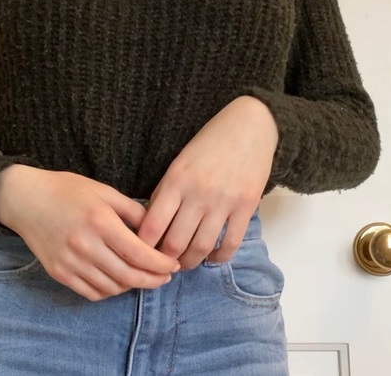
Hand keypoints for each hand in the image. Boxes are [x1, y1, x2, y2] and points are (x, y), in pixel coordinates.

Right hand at [0, 165, 180, 300]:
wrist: (25, 199)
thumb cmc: (66, 189)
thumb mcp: (103, 191)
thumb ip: (131, 211)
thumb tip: (154, 229)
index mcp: (100, 222)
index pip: (139, 254)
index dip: (160, 264)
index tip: (173, 265)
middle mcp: (85, 245)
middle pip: (128, 276)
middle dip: (152, 280)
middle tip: (165, 278)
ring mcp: (70, 263)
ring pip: (111, 288)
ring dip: (132, 287)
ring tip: (143, 278)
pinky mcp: (59, 273)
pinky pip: (91, 292)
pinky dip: (109, 291)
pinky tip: (118, 281)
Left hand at [136, 96, 278, 269]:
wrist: (249, 126)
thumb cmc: (209, 142)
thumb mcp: (180, 161)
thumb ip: (166, 190)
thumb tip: (153, 224)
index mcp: (176, 179)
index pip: (153, 224)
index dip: (143, 246)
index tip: (141, 253)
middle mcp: (198, 193)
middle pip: (175, 242)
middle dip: (165, 260)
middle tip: (162, 264)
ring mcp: (224, 201)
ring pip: (201, 247)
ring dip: (190, 262)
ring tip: (184, 263)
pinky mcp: (246, 207)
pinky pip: (230, 243)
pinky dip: (219, 257)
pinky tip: (212, 257)